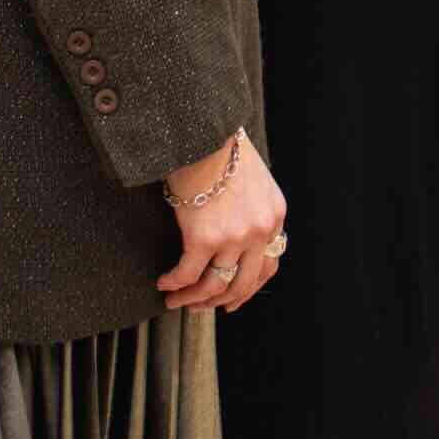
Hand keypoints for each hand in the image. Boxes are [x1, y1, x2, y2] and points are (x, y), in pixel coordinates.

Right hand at [158, 131, 286, 313]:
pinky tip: (164, 283)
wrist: (203, 132)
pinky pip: (187, 274)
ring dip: (192, 299)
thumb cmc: (221, 148)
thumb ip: (251, 209)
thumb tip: (235, 240)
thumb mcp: (253, 180)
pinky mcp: (204, 238)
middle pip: (243, 283)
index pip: (268, 266)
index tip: (232, 299)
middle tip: (200, 306)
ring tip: (175, 300)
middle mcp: (259, 231)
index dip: (248, 288)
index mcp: (274, 216)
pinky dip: (174, 283)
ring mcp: (234, 238)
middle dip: (220, 301)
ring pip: (213, 285)